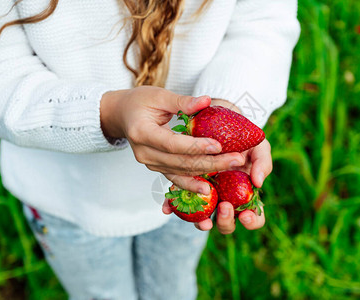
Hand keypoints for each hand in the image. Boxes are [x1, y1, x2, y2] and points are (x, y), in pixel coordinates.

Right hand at [100, 87, 244, 193]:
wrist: (121, 115)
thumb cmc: (140, 101)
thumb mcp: (159, 95)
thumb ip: (182, 101)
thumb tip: (207, 101)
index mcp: (141, 132)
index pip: (172, 144)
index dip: (196, 146)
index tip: (219, 145)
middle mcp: (144, 153)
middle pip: (181, 162)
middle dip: (211, 162)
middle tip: (237, 159)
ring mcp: (149, 164)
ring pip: (181, 172)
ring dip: (208, 172)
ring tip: (232, 167)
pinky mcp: (156, 168)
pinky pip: (176, 178)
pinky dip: (192, 183)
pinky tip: (208, 189)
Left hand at [162, 98, 269, 232]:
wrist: (217, 113)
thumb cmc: (240, 132)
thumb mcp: (256, 143)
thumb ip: (262, 161)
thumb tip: (258, 182)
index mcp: (244, 191)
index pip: (252, 216)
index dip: (252, 221)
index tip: (246, 215)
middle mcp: (224, 196)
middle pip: (226, 223)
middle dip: (226, 221)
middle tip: (225, 208)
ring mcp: (205, 191)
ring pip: (202, 217)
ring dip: (201, 221)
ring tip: (201, 219)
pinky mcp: (185, 182)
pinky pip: (178, 199)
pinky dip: (173, 206)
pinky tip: (168, 208)